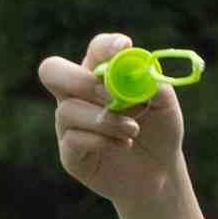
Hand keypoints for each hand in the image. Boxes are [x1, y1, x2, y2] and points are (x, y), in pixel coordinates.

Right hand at [33, 31, 193, 209]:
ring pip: (67, 110)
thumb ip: (152, 82)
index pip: (96, 50)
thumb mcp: (164, 103)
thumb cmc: (159, 131)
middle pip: (52, 71)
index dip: (105, 46)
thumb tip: (137, 71)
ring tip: (133, 131)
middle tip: (111, 96)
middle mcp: (78, 95)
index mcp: (101, 74)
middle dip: (81, 81)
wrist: (159, 172)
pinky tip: (123, 145)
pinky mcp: (70, 154)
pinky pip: (74, 139)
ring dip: (105, 119)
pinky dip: (103, 141)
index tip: (122, 49)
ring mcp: (68, 124)